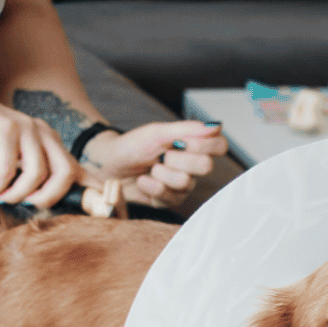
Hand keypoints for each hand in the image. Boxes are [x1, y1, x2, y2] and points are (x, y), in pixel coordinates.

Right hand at [0, 89, 80, 207]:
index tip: (96, 212)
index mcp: (50, 142)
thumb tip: (45, 209)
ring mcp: (26, 128)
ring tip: (2, 198)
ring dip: (19, 194)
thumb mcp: (13, 163)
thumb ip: (30, 180)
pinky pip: (7, 169)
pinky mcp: (5, 129)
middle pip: (66, 172)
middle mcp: (43, 133)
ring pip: (37, 173)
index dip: (89, 191)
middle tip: (30, 206)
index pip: (77, 168)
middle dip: (50, 197)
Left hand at [81, 121, 227, 202]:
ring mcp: (182, 185)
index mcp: (193, 145)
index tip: (184, 142)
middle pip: (205, 166)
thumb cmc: (131, 146)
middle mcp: (192, 166)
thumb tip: (215, 126)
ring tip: (150, 168)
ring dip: (162, 174)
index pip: (219, 146)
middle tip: (162, 155)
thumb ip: (186, 129)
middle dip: (178, 160)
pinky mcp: (169, 200)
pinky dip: (151, 187)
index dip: (205, 146)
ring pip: (185, 183)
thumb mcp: (157, 132)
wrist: (108, 166)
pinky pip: (170, 197)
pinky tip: (143, 180)